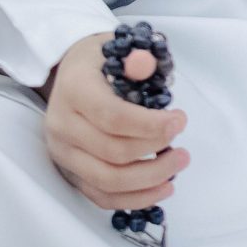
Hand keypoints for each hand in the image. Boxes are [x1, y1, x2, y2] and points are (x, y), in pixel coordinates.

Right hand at [41, 31, 188, 211]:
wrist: (71, 76)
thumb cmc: (103, 62)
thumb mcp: (121, 49)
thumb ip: (137, 57)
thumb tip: (144, 64)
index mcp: (74, 90)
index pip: (112, 116)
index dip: (150, 125)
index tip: (180, 121)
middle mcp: (62, 125)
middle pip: (112, 152)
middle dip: (155, 152)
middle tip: (185, 149)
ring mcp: (63, 153)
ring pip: (106, 180)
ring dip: (149, 180)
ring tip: (178, 166)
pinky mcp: (69, 172)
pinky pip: (100, 195)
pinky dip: (134, 198)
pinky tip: (162, 188)